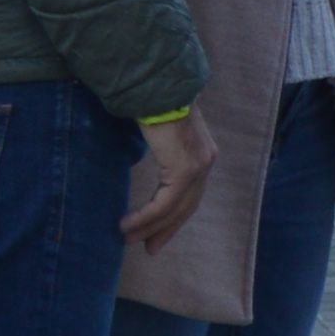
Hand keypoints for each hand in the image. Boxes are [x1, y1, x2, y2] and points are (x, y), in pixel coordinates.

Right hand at [122, 117, 212, 248]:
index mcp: (202, 153)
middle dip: (165, 229)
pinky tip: (129, 225)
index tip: (157, 234)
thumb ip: (162, 152)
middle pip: (186, 207)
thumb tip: (147, 166)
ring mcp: (198, 166)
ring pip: (174, 209)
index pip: (191, 195)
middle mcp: (205, 161)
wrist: (157, 87)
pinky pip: (164, 203)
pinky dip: (145, 217)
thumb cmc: (153, 105)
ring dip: (150, 227)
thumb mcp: (162, 134)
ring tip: (129, 238)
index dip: (174, 217)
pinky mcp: (184, 169)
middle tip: (147, 248)